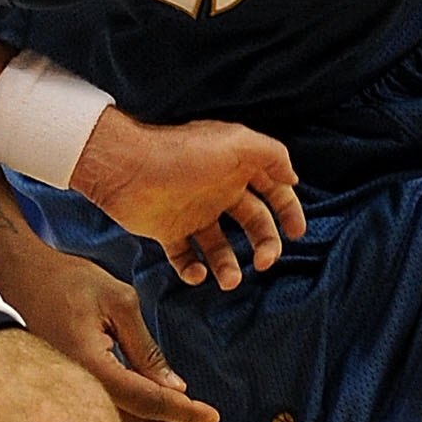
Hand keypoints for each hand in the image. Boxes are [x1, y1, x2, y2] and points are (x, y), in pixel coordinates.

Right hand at [0, 239, 218, 421]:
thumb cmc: (65, 280)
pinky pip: (104, 419)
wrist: (13, 277)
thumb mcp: (117, 301)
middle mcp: (74, 389)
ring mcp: (65, 395)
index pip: (146, 401)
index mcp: (88, 364)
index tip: (212, 416)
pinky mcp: (64, 393)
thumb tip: (176, 388)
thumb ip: (147, 348)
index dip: (182, 412)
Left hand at [73, 108, 306, 290]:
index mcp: (237, 169)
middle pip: (254, 224)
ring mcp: (194, 213)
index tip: (297, 233)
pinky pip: (187, 258)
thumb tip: (293, 177)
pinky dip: (194, 271)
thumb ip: (271, 154)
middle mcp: (218, 192)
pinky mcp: (168, 231)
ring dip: (230, 267)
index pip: (274, 192)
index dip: (289, 211)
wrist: (124, 167)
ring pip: (222, 248)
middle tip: (264, 262)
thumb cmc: (180, 153)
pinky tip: (197, 272)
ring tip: (229, 279)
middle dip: (265, 245)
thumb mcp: (235, 142)